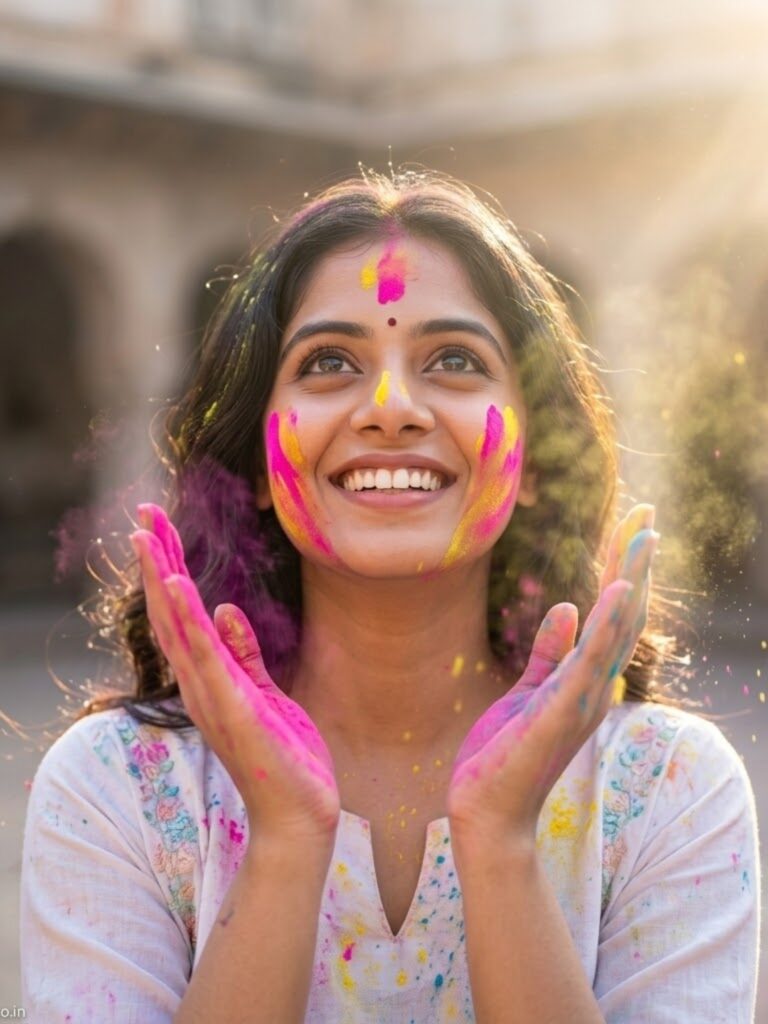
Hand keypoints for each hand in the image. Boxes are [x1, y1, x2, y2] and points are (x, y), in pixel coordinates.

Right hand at [131, 503, 340, 845]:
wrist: (299, 815)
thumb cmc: (284, 757)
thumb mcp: (265, 691)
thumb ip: (243, 652)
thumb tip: (225, 607)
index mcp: (207, 680)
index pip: (179, 616)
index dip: (166, 570)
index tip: (158, 528)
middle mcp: (199, 685)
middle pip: (168, 614)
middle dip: (156, 563)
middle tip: (142, 515)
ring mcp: (212, 697)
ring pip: (179, 628)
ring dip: (162, 579)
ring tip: (148, 537)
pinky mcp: (233, 708)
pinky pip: (207, 656)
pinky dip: (190, 619)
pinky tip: (178, 585)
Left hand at [447, 504, 657, 845]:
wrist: (486, 813)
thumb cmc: (504, 756)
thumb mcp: (526, 692)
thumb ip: (548, 652)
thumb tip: (566, 605)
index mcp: (584, 678)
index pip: (612, 614)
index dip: (624, 568)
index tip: (632, 525)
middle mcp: (593, 686)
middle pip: (624, 614)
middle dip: (634, 563)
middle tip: (647, 515)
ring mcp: (582, 699)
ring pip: (616, 631)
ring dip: (631, 581)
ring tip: (643, 537)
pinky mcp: (560, 712)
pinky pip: (589, 660)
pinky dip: (606, 624)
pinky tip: (619, 589)